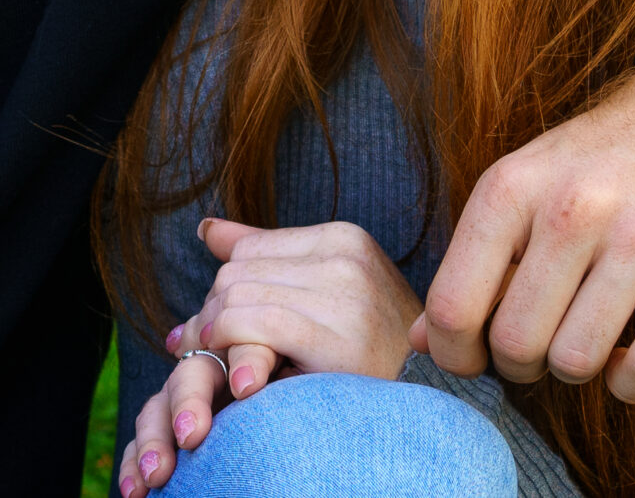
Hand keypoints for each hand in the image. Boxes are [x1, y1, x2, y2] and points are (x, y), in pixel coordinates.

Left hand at [119, 219, 423, 493]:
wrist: (428, 405)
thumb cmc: (370, 356)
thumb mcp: (325, 294)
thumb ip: (267, 257)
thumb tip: (206, 228)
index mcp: (344, 238)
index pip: (248, 250)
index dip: (225, 294)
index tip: (221, 328)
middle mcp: (346, 257)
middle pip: (237, 273)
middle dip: (214, 314)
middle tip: (212, 351)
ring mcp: (345, 294)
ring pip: (237, 296)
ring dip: (216, 334)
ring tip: (224, 365)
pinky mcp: (336, 336)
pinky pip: (256, 325)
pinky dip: (231, 345)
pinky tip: (239, 377)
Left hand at [415, 46, 634, 401]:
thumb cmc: (609, 155)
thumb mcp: (529, 181)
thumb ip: (476, 259)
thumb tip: (421, 342)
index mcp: (514, 184)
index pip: (452, 305)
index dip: (455, 352)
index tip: (476, 355)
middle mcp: (573, 208)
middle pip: (515, 344)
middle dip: (522, 364)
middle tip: (544, 340)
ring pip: (577, 363)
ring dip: (580, 369)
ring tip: (591, 334)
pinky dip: (630, 382)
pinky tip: (631, 353)